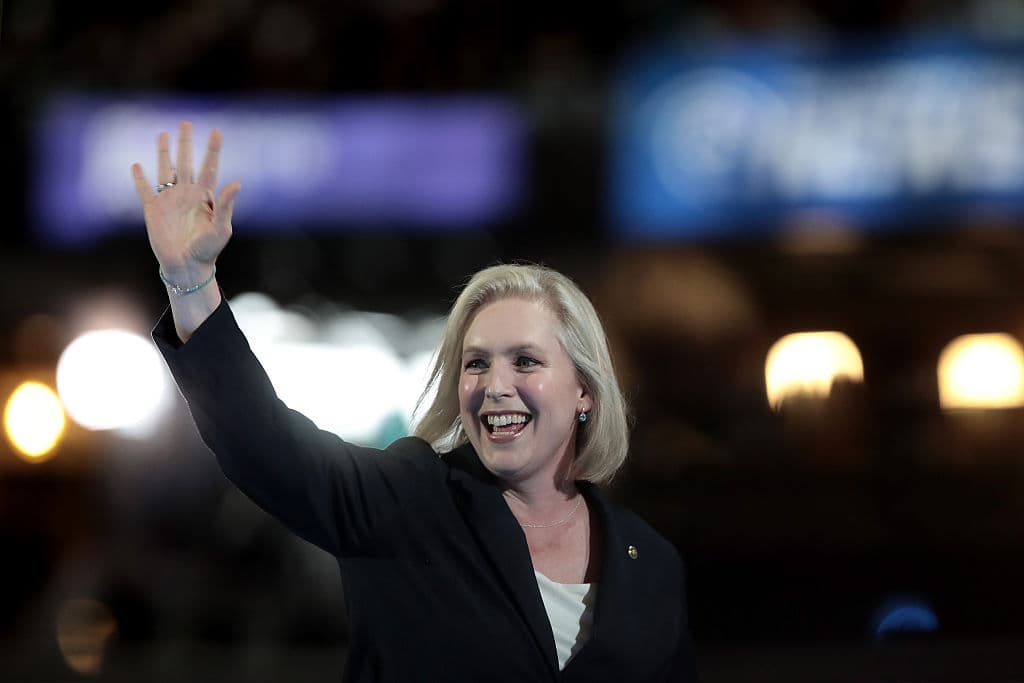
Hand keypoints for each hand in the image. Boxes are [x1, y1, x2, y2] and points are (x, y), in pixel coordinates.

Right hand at [131, 121, 239, 278]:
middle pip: (186, 162)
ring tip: (163, 134)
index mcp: (205, 196)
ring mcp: (169, 200)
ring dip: (164, 152)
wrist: (186, 266)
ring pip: (165, 170)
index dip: (212, 149)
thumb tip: (236, 182)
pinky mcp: (153, 209)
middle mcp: (187, 194)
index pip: (209, 167)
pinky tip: (136, 165)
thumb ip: (225, 205)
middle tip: (186, 122)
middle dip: (186, 143)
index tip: (217, 131)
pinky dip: (139, 178)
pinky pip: (144, 190)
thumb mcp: (222, 228)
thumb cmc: (208, 250)